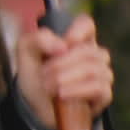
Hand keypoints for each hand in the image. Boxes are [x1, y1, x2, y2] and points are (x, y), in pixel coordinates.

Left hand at [15, 14, 113, 129]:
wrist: (34, 104)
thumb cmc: (35, 73)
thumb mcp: (25, 51)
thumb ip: (37, 39)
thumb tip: (62, 46)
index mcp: (76, 39)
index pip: (87, 25)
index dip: (78, 31)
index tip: (65, 43)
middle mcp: (92, 55)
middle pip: (88, 51)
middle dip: (61, 64)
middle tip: (43, 75)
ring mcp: (101, 74)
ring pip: (94, 69)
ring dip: (66, 78)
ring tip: (49, 87)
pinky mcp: (103, 94)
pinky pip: (99, 88)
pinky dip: (78, 90)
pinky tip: (62, 95)